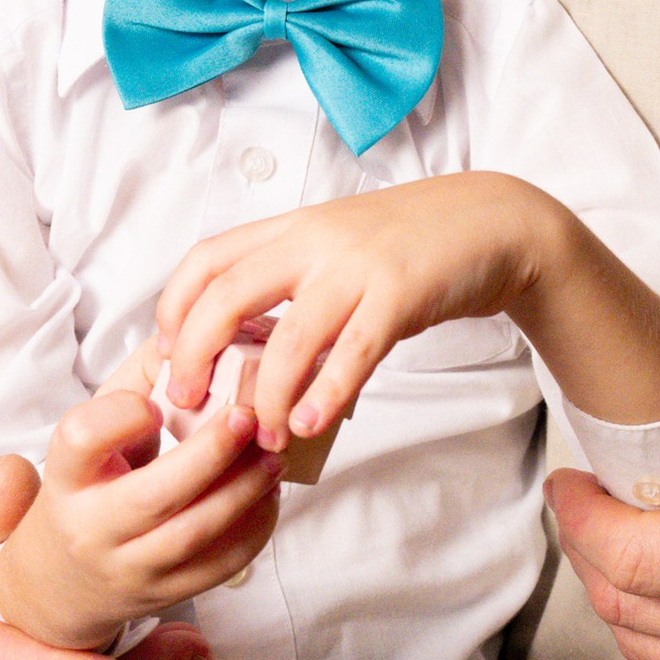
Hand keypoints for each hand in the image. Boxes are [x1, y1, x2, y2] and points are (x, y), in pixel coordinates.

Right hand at [0, 370, 285, 652]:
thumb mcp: (94, 434)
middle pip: (153, 495)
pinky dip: (255, 526)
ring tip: (273, 455)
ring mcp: (130, 567)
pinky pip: (221, 564)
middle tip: (248, 417)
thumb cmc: (89, 486)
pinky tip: (267, 493)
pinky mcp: (167, 592)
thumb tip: (199, 334)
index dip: (119, 417)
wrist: (66, 579)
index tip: (153, 404)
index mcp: (67, 476)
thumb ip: (138, 382)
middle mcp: (92, 526)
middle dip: (210, 454)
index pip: (80, 440)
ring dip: (244, 490)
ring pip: (195, 534)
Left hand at [155, 176, 557, 434]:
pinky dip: (327, 393)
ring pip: (289, 337)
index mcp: (292, 227)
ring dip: (268, 397)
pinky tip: (311, 424)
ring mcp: (357, 266)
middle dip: (195, 357)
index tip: (167, 354)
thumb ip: (292, 282)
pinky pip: (354, 351)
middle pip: (226, 297)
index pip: (206, 259)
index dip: (173, 308)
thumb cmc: (411, 244)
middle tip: (189, 405)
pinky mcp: (401, 294)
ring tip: (266, 437)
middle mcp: (315, 241)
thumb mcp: (338, 246)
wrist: (492, 223)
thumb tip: (245, 345)